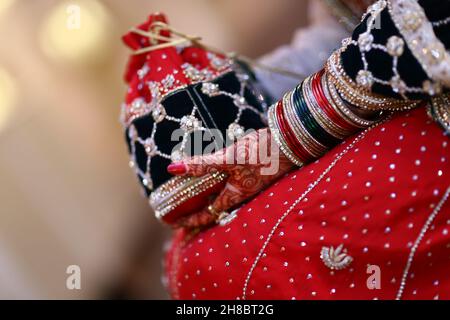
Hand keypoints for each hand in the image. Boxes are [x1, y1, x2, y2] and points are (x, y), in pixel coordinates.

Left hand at [167, 128, 294, 228]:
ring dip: (204, 193)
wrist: (290, 140)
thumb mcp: (229, 158)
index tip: (173, 223)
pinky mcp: (249, 168)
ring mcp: (245, 181)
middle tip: (176, 207)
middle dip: (195, 208)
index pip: (208, 214)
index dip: (190, 220)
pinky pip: (227, 178)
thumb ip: (203, 164)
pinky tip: (209, 169)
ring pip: (220, 192)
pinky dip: (214, 177)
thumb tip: (173, 169)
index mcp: (235, 195)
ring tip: (188, 190)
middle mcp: (240, 192)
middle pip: (213, 205)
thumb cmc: (262, 153)